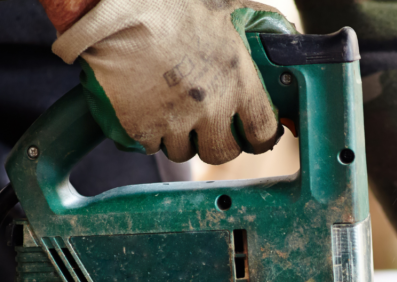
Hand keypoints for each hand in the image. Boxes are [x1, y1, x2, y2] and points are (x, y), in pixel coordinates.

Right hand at [51, 0, 294, 163]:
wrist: (112, 7)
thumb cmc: (170, 2)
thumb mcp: (225, 5)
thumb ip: (257, 21)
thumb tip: (283, 34)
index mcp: (237, 80)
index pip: (262, 131)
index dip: (258, 136)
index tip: (251, 134)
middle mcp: (210, 107)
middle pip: (223, 152)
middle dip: (218, 143)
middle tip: (209, 129)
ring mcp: (174, 121)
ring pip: (185, 152)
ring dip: (181, 139)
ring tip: (173, 114)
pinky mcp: (140, 128)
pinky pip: (151, 147)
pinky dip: (151, 135)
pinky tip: (147, 112)